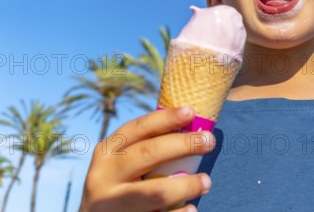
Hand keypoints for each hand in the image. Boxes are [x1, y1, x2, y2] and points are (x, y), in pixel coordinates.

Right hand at [79, 106, 214, 211]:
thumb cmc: (118, 186)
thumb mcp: (120, 164)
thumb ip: (145, 150)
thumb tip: (192, 131)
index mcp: (107, 152)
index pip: (138, 128)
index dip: (165, 118)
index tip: (190, 111)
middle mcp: (104, 176)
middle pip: (149, 153)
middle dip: (183, 145)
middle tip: (209, 141)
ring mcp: (111, 204)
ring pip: (156, 191)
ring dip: (186, 185)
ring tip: (206, 181)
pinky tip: (192, 208)